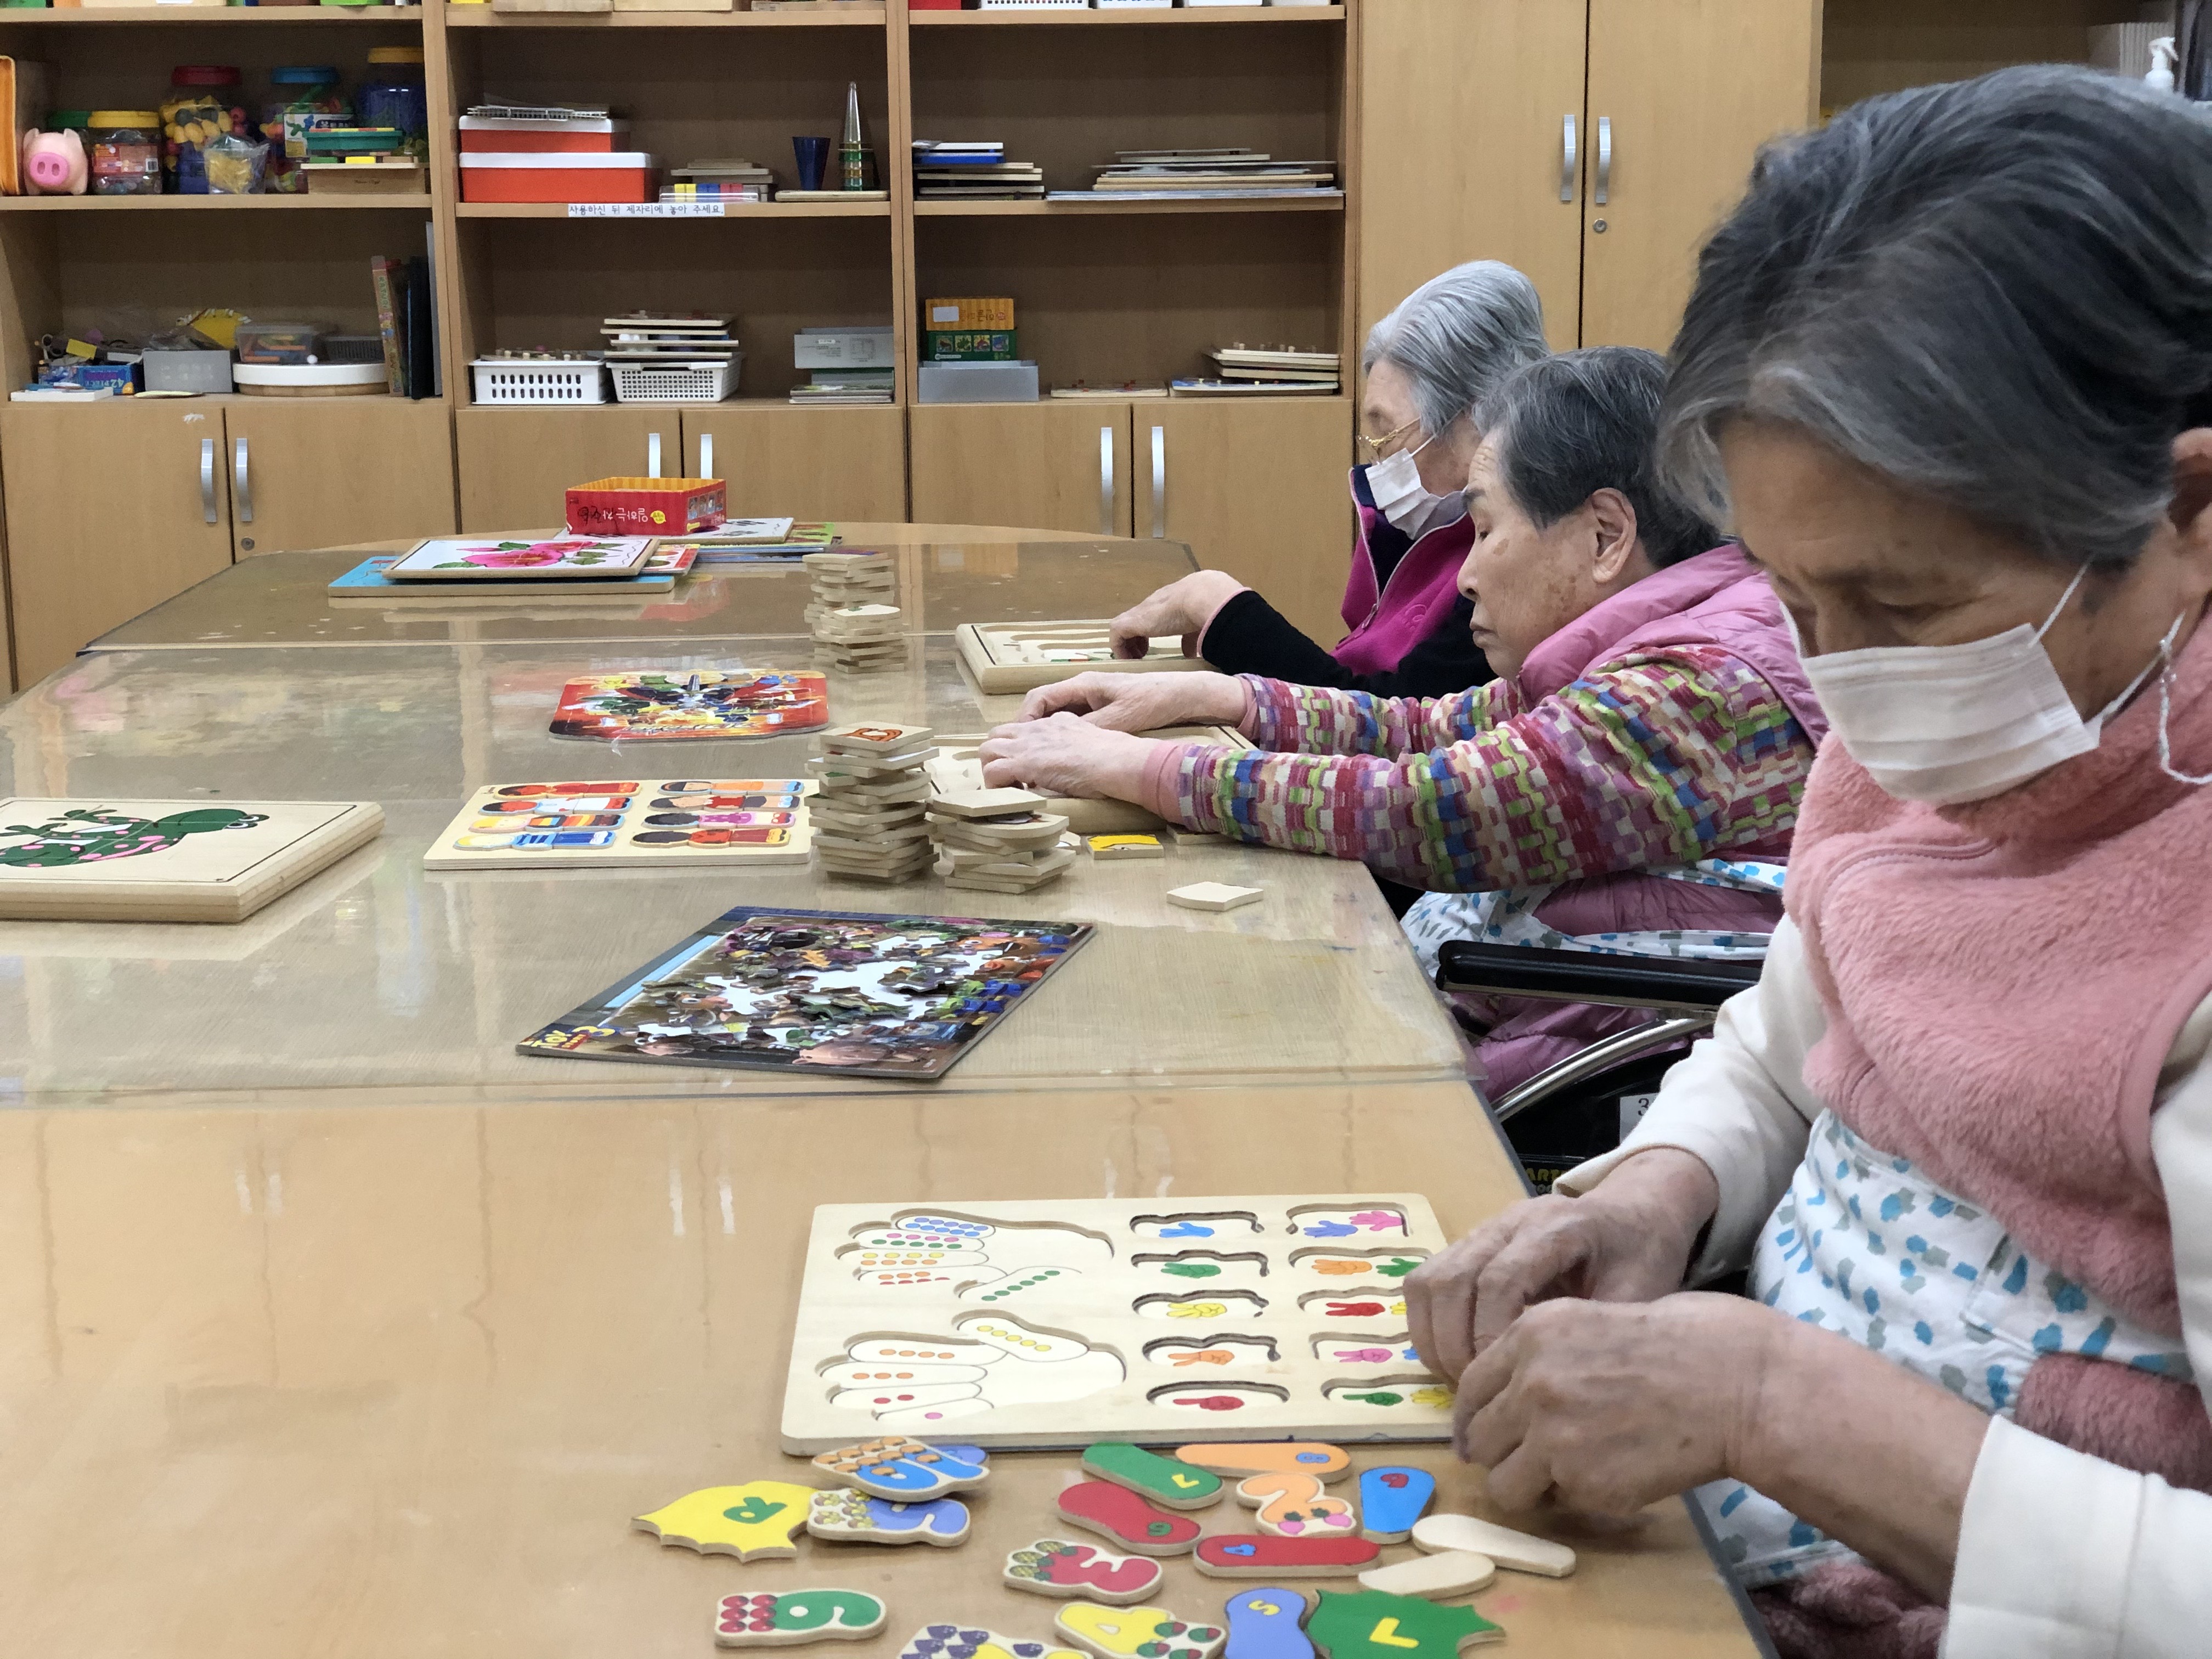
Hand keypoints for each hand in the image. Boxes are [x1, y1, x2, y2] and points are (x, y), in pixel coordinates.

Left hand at [977, 714, 1158, 799]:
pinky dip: (996, 786)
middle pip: (997, 735)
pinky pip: (993, 772)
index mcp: (1054, 723)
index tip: (1026, 770)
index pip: (1022, 730)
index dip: (1017, 749)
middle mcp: (1037, 728)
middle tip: (1011, 779)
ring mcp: (1028, 744)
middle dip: (997, 757)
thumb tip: (1071, 761)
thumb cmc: (1114, 757)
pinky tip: (1013, 797)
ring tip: (1009, 789)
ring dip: (993, 770)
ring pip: (987, 750)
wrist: (1117, 760)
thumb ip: (1074, 745)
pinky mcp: (1025, 763)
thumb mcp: (1090, 741)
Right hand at [1017, 670, 1246, 732]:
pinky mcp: (1101, 707)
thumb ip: (1090, 729)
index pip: (1039, 697)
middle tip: (1020, 751)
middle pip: (1043, 705)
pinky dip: (1061, 733)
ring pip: (1056, 713)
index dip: (1024, 718)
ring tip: (1036, 755)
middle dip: (1028, 727)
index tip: (1018, 738)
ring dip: (1044, 731)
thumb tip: (1060, 743)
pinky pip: (1071, 719)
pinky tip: (1062, 751)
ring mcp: (1091, 697)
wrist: (1180, 694)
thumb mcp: (1120, 719)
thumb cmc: (1151, 701)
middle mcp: (1082, 688)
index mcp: (1082, 685)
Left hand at [1109, 571, 1249, 659]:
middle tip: (1141, 656)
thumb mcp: (1197, 626)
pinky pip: (1116, 634)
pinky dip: (1120, 648)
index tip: (1150, 649)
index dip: (1148, 633)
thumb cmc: (1205, 609)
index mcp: (1167, 604)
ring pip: (1123, 626)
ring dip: (1127, 644)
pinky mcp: (1132, 621)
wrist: (1202, 597)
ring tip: (1135, 659)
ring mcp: (1140, 612)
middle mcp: (1151, 606)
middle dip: (1135, 639)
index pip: (1151, 617)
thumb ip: (1191, 640)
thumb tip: (1192, 654)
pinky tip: (1130, 659)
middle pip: (1135, 621)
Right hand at [1405, 1148, 1718, 1383]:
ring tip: (1459, 1381)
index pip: (1500, 1278)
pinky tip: (1452, 1359)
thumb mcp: (1643, 1291)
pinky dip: (1428, 1325)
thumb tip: (1561, 1392)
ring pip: (1430, 1279)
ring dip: (1434, 1337)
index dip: (1490, 1333)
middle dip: (1454, 1344)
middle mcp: (1508, 1222)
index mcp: (1556, 1228)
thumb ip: (1601, 1332)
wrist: (1634, 1210)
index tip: (1500, 1379)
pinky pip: (1426, 1281)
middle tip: (1474, 1392)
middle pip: (1452, 1278)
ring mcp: (1483, 1230)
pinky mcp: (1468, 1244)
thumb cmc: (1643, 1251)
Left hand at [1454, 1292, 1775, 1511]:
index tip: (1489, 1431)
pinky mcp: (1581, 1482)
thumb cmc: (1685, 1341)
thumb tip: (1513, 1391)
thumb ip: (1545, 1352)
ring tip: (1565, 1475)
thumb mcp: (1593, 1318)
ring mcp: (1552, 1436)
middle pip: (1477, 1438)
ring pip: (1501, 1482)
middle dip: (1499, 1451)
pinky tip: (1611, 1476)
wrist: (1737, 1384)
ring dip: (1527, 1484)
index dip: (1477, 1414)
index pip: (1469, 1387)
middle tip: (1528, 1459)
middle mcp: (1529, 1383)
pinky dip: (1575, 1498)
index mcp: (1530, 1333)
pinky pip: (1553, 1502)